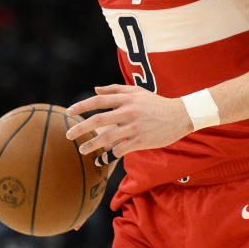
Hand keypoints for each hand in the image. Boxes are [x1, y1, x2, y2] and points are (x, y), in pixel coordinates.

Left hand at [65, 84, 192, 160]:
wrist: (180, 115)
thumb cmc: (156, 103)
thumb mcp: (137, 91)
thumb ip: (115, 89)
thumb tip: (94, 89)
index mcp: (126, 98)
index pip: (99, 101)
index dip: (82, 106)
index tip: (69, 112)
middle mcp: (128, 111)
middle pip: (98, 119)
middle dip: (80, 128)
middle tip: (68, 135)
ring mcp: (134, 127)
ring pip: (107, 137)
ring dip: (92, 144)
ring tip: (82, 150)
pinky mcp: (141, 141)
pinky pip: (120, 149)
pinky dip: (109, 154)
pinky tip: (101, 158)